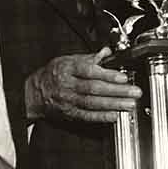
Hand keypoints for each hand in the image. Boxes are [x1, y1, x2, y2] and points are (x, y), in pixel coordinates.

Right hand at [26, 48, 141, 122]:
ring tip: (129, 105)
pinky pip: (86, 116)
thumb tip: (107, 51)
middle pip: (94, 88)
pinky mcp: (69, 114)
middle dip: (117, 91)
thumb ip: (88, 58)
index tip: (123, 77)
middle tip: (134, 92)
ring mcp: (68, 101)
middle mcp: (68, 85)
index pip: (90, 71)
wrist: (33, 93)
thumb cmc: (52, 74)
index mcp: (68, 68)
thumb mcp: (67, 60)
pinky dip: (101, 117)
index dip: (107, 75)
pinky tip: (114, 116)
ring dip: (113, 104)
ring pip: (93, 103)